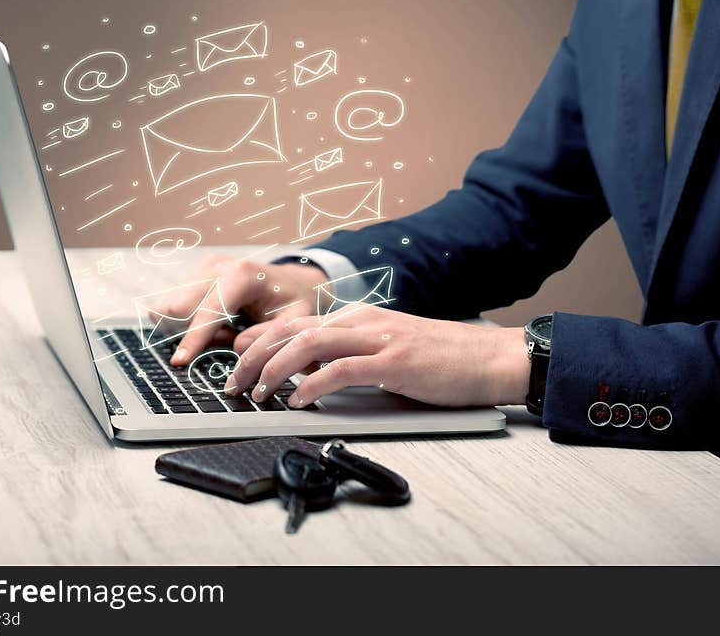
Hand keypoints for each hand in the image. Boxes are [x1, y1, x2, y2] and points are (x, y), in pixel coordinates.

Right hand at [149, 253, 327, 365]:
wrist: (293, 284)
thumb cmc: (294, 304)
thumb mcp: (295, 323)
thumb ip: (269, 338)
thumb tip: (238, 347)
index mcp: (243, 275)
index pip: (209, 309)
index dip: (194, 337)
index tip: (180, 362)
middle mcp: (218, 266)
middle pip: (181, 307)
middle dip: (195, 334)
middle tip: (228, 339)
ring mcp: (204, 268)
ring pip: (174, 309)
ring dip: (192, 329)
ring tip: (228, 329)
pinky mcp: (195, 275)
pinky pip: (177, 308)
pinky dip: (191, 323)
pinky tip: (219, 323)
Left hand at [224, 305, 530, 407]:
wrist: (487, 358)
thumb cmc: (440, 359)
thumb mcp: (386, 349)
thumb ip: (349, 356)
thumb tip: (310, 374)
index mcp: (357, 318)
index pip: (294, 324)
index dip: (259, 342)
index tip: (236, 361)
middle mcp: (362, 322)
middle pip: (291, 332)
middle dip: (254, 358)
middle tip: (232, 383)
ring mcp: (378, 339)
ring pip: (309, 346)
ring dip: (274, 371)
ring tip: (256, 393)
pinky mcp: (394, 361)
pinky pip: (342, 371)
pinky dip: (313, 385)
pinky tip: (297, 401)